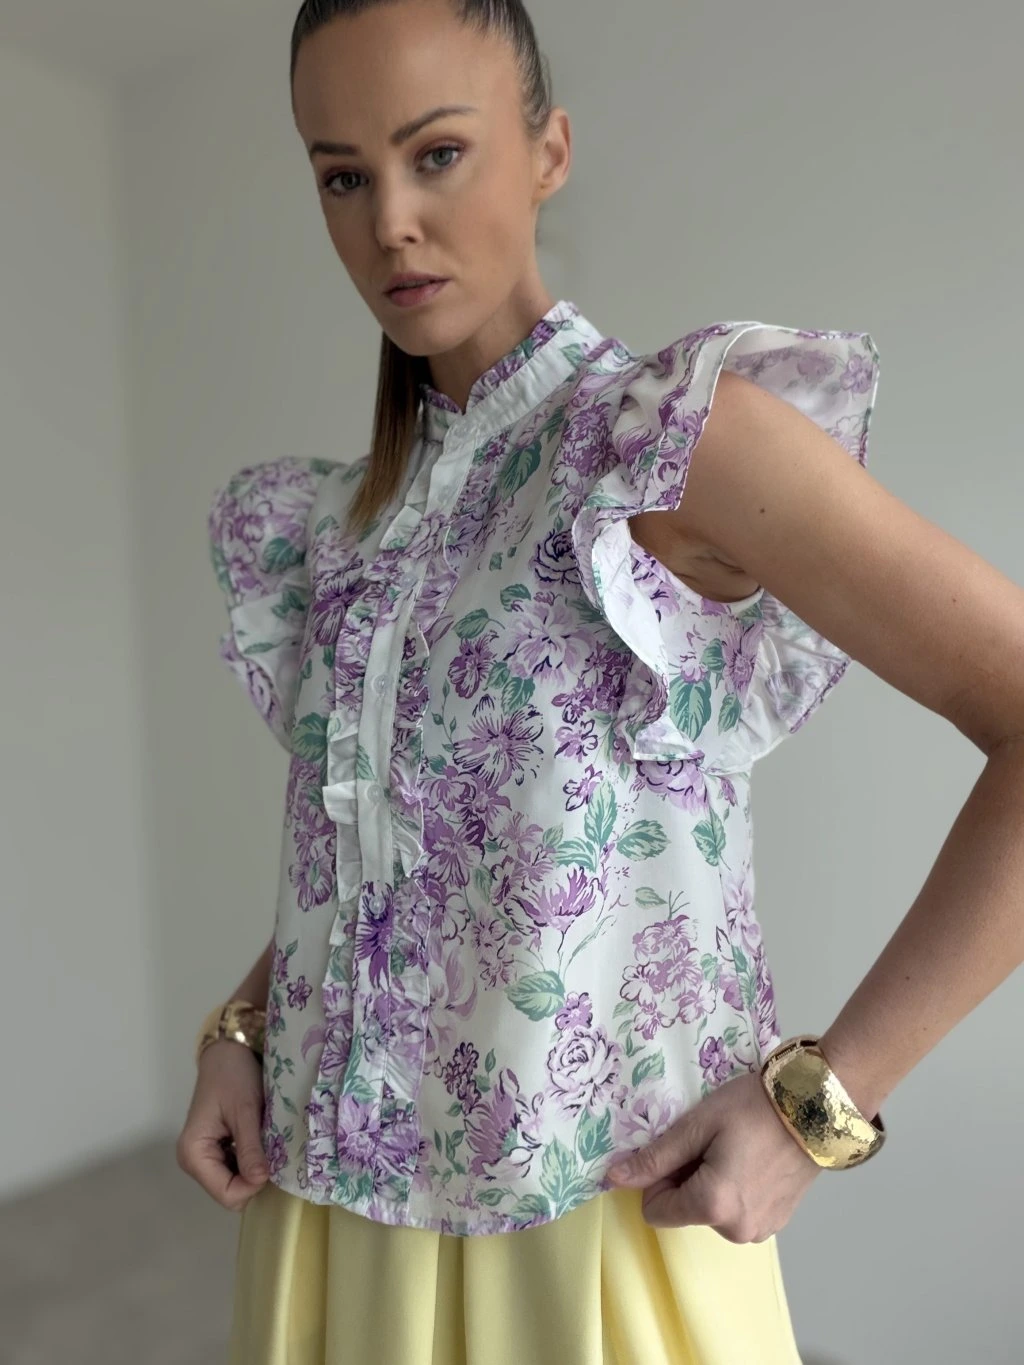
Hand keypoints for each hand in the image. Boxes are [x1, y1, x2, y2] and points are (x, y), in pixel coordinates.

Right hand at [176, 1041, 268, 1211]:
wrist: (227, 1051)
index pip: (226, 1193)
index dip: (252, 1186)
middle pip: (229, 1191)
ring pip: (234, 1182)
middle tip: (276, 1155)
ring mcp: (203, 1156)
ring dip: (254, 1170)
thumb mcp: (246, 1110)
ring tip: (270, 1148)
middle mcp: (193, 1161)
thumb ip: (250, 1147)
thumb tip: (259, 1181)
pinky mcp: (215, 1149)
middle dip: (254, 1179)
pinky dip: (251, 1161)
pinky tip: (263, 1145)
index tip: (274, 1165)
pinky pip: (235, 1168)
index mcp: (194, 1154)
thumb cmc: (234, 1075)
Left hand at [606, 1069, 820, 1241]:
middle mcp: (736, 1230)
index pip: (655, 1212)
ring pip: (710, 1210)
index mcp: (712, 1206)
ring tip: (736, 1147)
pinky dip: (735, 1188)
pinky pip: (736, 1211)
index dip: (658, 1178)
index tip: (681, 1148)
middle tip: (711, 1141)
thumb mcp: (698, 1125)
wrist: (817, 1107)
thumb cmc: (754, 1108)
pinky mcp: (777, 1222)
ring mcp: (760, 1230)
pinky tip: (753, 1159)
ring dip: (711, 1182)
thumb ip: (656, 1157)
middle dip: (687, 1177)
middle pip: (684, 1210)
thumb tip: (615, 1178)